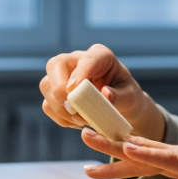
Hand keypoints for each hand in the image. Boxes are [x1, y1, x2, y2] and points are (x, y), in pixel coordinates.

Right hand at [39, 44, 165, 140]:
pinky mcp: (55, 93)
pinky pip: (47, 104)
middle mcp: (77, 61)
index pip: (86, 59)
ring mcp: (63, 76)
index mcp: (100, 55)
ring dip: (60, 107)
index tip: (75, 89)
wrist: (121, 106)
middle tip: (73, 110)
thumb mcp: (130, 96)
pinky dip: (60, 117)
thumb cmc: (126, 96)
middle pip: (55, 65)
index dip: (79, 73)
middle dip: (60, 89)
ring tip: (81, 121)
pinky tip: (75, 122)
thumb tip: (106, 94)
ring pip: (46, 85)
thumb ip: (120, 96)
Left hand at [80, 131, 177, 178]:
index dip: (118, 155)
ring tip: (90, 138)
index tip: (95, 155)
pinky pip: (167, 158)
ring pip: (144, 149)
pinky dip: (146, 153)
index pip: (144, 157)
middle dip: (107, 144)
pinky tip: (129, 149)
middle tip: (82, 135)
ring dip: (115, 145)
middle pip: (137, 148)